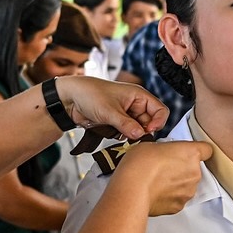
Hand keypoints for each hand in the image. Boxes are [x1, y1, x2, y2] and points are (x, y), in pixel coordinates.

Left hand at [55, 75, 169, 142]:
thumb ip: (126, 124)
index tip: (148, 131)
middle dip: (142, 132)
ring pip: (138, 130)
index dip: (158, 122)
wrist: (71, 99)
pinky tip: (113, 135)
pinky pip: (128, 134)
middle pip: (150, 123)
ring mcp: (127, 115)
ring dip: (132, 136)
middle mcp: (136, 105)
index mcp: (138, 95)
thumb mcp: (110, 111)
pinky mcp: (119, 123)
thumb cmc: (91, 95)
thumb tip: (140, 135)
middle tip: (132, 138)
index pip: (160, 110)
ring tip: (119, 134)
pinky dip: (123, 137)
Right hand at [113, 139, 210, 215]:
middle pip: (195, 168)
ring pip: (187, 184)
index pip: (207, 150)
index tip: (190, 151)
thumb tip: (163, 154)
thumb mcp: (151, 145)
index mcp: (191, 153)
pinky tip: (156, 191)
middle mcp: (194, 173)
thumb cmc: (140, 166)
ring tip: (158, 180)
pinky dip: (170, 196)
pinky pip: (178, 198)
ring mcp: (188, 191)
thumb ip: (165, 149)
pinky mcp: (179, 206)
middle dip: (182, 167)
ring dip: (177, 182)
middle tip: (165, 165)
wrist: (132, 191)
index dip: (198, 150)